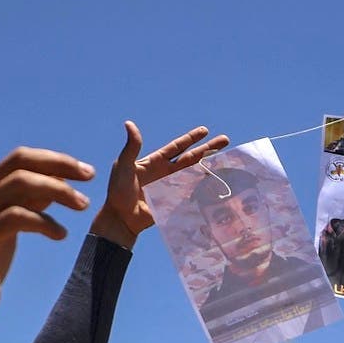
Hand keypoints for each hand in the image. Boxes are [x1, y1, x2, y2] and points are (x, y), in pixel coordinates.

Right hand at [0, 148, 95, 342]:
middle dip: (60, 166)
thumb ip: (30, 200)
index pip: (21, 157)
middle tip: (89, 180)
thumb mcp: (10, 225)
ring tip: (83, 205)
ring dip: (57, 191)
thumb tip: (61, 177)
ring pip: (18, 185)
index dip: (56, 158)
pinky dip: (43, 222)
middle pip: (20, 164)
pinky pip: (14, 219)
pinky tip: (60, 235)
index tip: (87, 172)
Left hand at [91, 122, 230, 248]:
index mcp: (155, 162)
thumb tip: (129, 123)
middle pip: (191, 158)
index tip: (205, 130)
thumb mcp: (123, 166)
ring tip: (225, 159)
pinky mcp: (174, 202)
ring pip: (194, 174)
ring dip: (209, 166)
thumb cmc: (118, 192)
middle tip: (225, 140)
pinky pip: (192, 193)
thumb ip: (131, 147)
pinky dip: (203, 188)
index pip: (177, 147)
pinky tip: (216, 183)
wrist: (120, 218)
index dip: (191, 139)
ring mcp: (171, 188)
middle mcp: (166, 173)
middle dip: (208, 149)